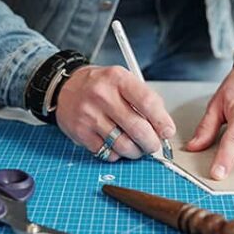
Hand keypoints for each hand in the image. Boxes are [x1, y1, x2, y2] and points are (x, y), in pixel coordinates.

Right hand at [56, 65, 175, 160]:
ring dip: (135, 152)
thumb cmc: (99, 86)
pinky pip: (107, 152)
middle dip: (151, 143)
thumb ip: (143, 100)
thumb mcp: (122, 81)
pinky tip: (115, 145)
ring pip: (123, 145)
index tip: (167, 131)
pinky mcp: (81, 132)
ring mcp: (90, 115)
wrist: (65, 88)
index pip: (148, 102)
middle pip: (138, 129)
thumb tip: (162, 128)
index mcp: (118, 79)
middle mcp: (102, 96)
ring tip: (136, 147)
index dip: (162, 122)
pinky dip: (116, 154)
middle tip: (153, 145)